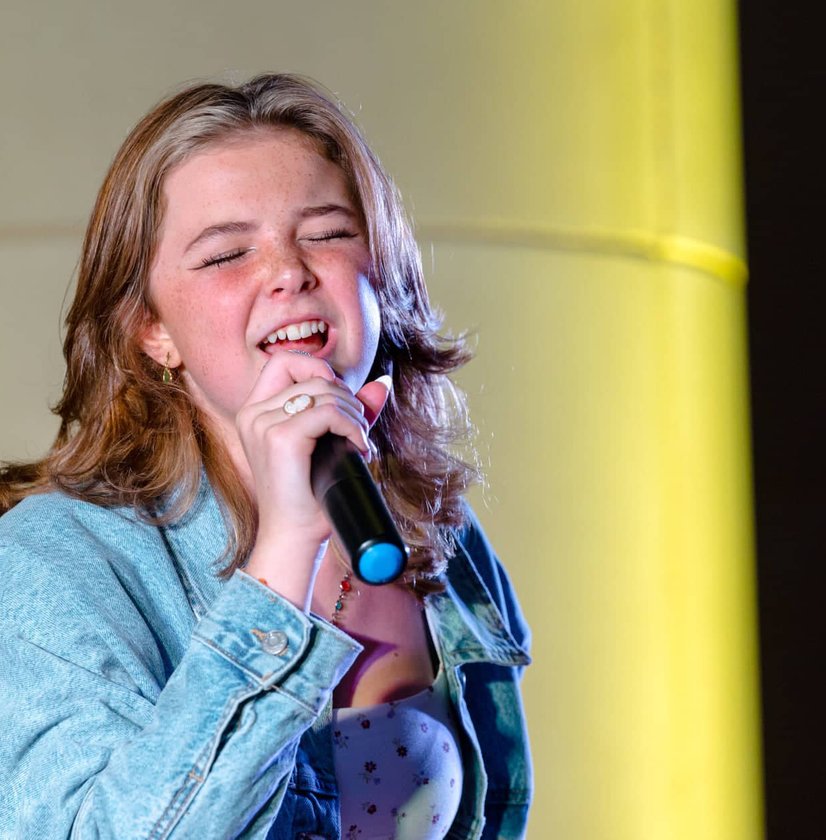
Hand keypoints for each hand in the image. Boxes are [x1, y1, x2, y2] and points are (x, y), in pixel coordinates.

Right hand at [238, 351, 389, 608]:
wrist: (294, 536)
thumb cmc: (309, 496)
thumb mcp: (330, 444)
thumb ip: (350, 411)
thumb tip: (381, 383)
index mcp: (255, 412)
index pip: (284, 361)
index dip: (319, 370)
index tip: (341, 403)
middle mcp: (253, 413)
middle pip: (311, 374)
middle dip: (346, 397)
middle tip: (357, 430)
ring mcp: (263, 423)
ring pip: (324, 392)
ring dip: (354, 414)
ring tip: (359, 441)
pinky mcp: (280, 437)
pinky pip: (329, 412)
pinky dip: (352, 426)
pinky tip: (358, 448)